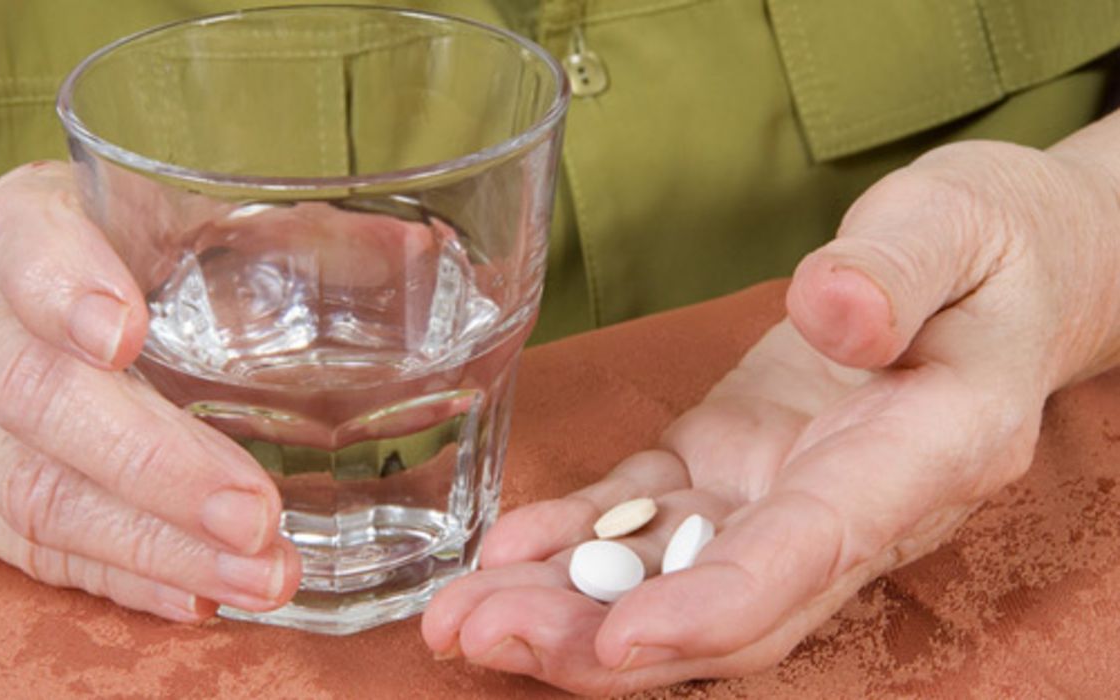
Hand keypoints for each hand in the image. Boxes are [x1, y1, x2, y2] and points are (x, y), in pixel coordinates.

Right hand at [0, 161, 300, 621]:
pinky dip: (125, 576)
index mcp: (20, 228)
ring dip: (158, 544)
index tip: (121, 331)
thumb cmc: (88, 262)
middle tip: (255, 513)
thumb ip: (265, 235)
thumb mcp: (150, 219)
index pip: (21, 244)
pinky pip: (36, 551)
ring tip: (262, 576)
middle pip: (39, 396)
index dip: (63, 287)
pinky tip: (200, 595)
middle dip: (153, 463)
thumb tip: (415, 252)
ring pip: (42, 491)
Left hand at [421, 137, 1119, 694]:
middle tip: (479, 636)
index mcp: (921, 456)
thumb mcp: (956, 226)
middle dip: (598, 640)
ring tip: (457, 618)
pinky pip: (645, 512)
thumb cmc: (985, 242)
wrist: (991, 269)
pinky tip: (503, 551)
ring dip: (562, 605)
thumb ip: (898, 271)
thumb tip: (835, 313)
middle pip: (720, 605)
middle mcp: (847, 505)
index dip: (715, 609)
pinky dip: (572, 537)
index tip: (619, 641)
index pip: (810, 555)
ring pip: (668, 575)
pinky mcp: (730, 461)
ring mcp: (779, 492)